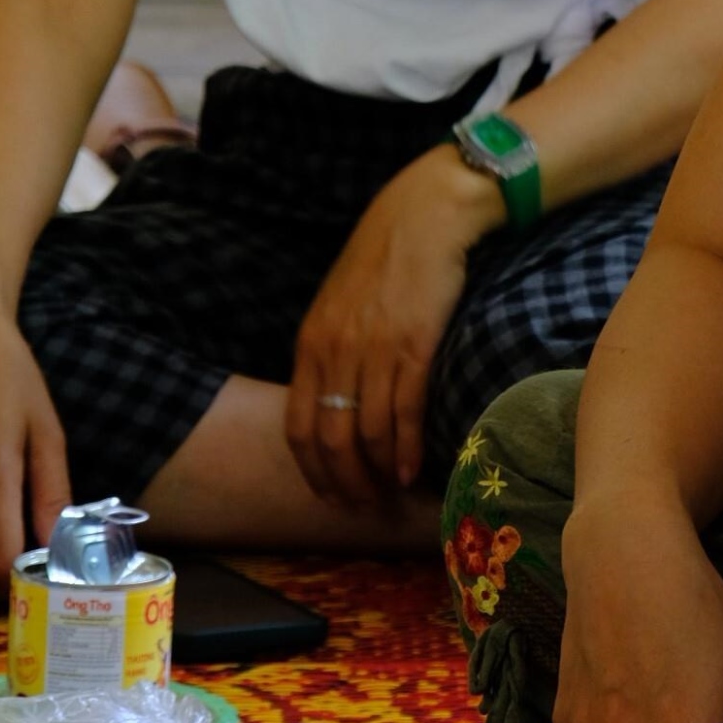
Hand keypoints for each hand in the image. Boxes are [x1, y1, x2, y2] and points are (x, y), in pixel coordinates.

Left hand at [286, 148, 501, 504]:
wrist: (424, 215)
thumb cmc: (385, 257)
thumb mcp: (339, 303)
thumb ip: (331, 349)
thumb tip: (333, 396)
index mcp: (311, 343)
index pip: (297, 426)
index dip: (312, 469)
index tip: (328, 494)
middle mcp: (336, 352)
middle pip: (331, 439)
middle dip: (344, 483)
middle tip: (360, 507)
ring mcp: (374, 351)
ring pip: (369, 434)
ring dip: (377, 474)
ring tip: (388, 494)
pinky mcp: (414, 346)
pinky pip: (405, 413)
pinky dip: (407, 451)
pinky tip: (412, 472)